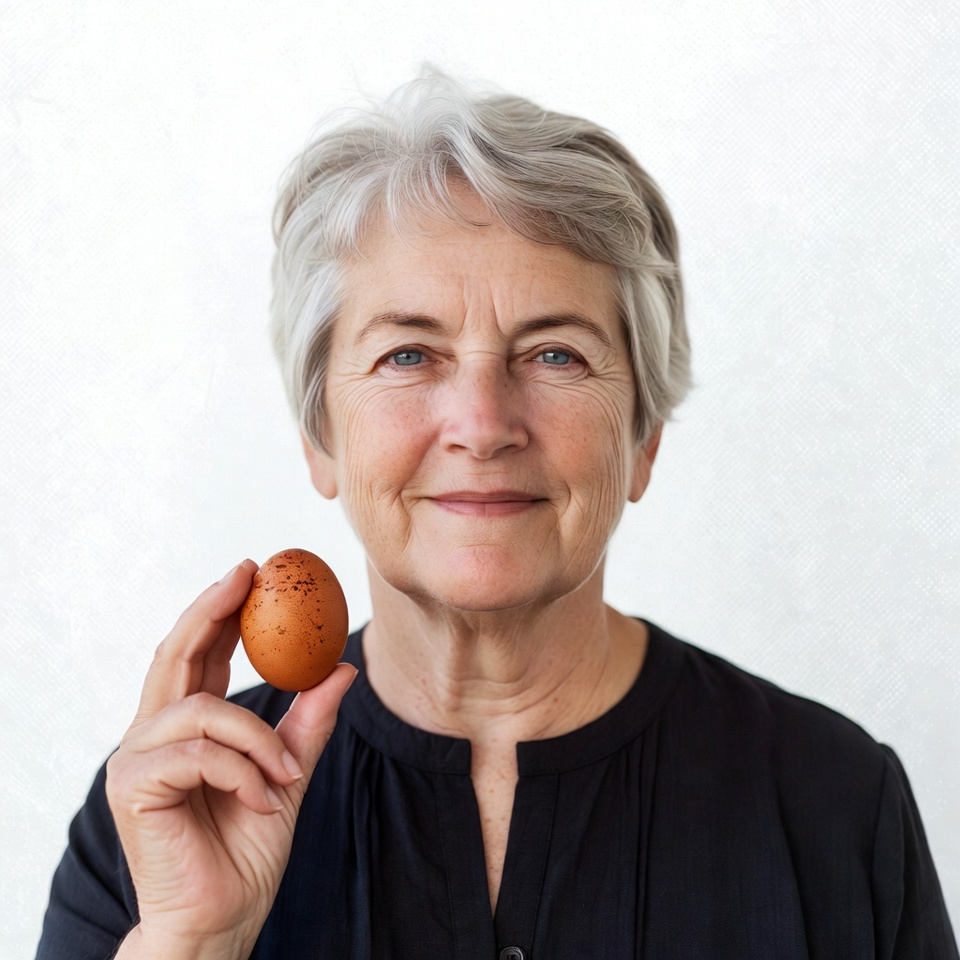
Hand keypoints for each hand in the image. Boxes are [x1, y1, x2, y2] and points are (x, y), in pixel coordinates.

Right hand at [105, 560, 355, 958]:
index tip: (254, 572)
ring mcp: (135, 759)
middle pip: (176, 653)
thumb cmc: (246, 851)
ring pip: (203, 707)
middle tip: (248, 574)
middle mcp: (153, 734)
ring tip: (285, 775)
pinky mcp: (132, 787)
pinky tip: (263, 800)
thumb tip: (342, 670)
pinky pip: (199, 752)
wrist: (221, 919)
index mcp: (186, 727)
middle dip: (211, 608)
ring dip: (256, 736)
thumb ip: (308, 724)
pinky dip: (242, 770)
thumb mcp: (288, 774)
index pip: (200, 654)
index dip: (221, 610)